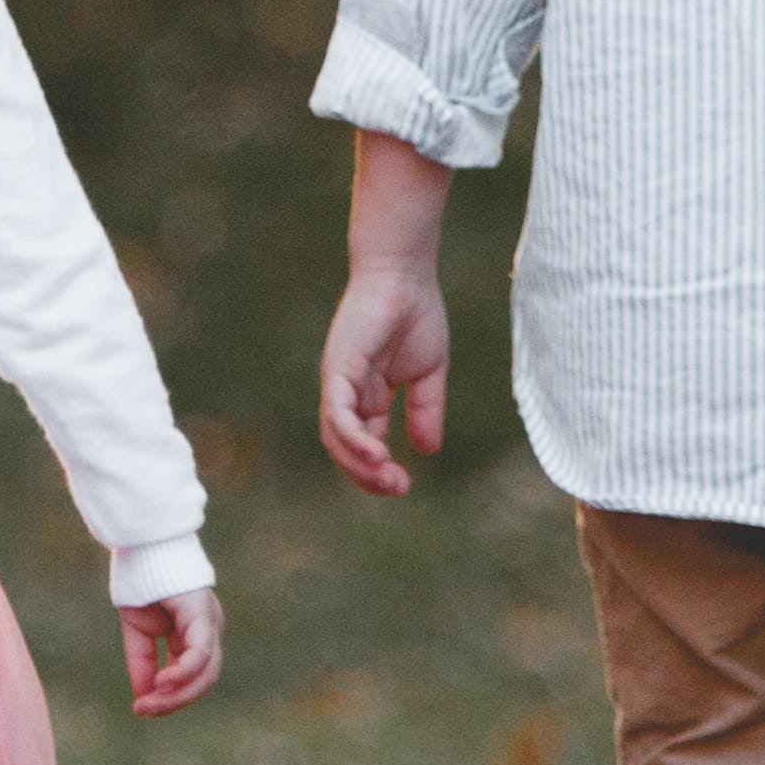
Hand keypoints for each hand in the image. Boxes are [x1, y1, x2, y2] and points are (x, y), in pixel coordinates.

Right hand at [121, 587, 222, 715]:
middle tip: (143, 710)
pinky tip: (161, 683)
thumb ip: (143, 662)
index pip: (192, 678)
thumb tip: (143, 697)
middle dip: (173, 702)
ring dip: (177, 695)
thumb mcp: (139, 631)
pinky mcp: (203, 614)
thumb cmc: (141, 580)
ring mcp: (210, 623)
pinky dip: (183, 672)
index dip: (170, 699)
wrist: (141, 543)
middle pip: (203, 682)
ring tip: (148, 702)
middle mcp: (208, 631)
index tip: (141, 709)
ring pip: (206, 674)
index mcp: (195, 635)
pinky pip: (200, 652)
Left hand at [318, 265, 451, 497]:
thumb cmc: (416, 315)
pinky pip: (337, 412)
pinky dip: (352, 437)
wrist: (406, 276)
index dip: (379, 471)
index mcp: (367, 397)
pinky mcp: (338, 369)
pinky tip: (376, 454)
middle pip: (345, 448)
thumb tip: (428, 451)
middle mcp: (347, 394)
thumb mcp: (428, 374)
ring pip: (336, 437)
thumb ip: (425, 411)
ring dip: (359, 464)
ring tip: (388, 479)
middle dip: (368, 476)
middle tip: (398, 489)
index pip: (364, 445)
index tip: (404, 487)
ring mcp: (339, 382)